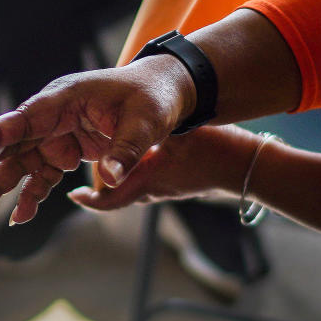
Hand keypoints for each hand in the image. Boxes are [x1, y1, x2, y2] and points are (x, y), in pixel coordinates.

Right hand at [0, 57, 194, 222]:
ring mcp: (56, 136)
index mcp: (66, 98)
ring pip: (22, 164)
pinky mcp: (64, 153)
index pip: (25, 118)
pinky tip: (20, 216)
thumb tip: (112, 176)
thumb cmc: (152, 97)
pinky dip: (31, 196)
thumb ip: (126, 149)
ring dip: (3, 188)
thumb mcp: (146, 121)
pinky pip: (41, 177)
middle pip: (15, 146)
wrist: (164, 95)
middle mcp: (53, 117)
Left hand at [65, 125, 260, 210]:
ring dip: (116, 177)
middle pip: (116, 194)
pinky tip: (133, 152)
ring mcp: (164, 190)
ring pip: (130, 187)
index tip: (74, 194)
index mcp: (147, 181)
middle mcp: (152, 191)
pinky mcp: (174, 184)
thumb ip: (149, 130)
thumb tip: (126, 120)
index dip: (90, 200)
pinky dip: (133, 171)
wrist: (246, 165)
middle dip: (99, 185)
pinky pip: (145, 182)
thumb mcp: (177, 133)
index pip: (110, 201)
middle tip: (80, 169)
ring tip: (103, 156)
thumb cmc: (213, 148)